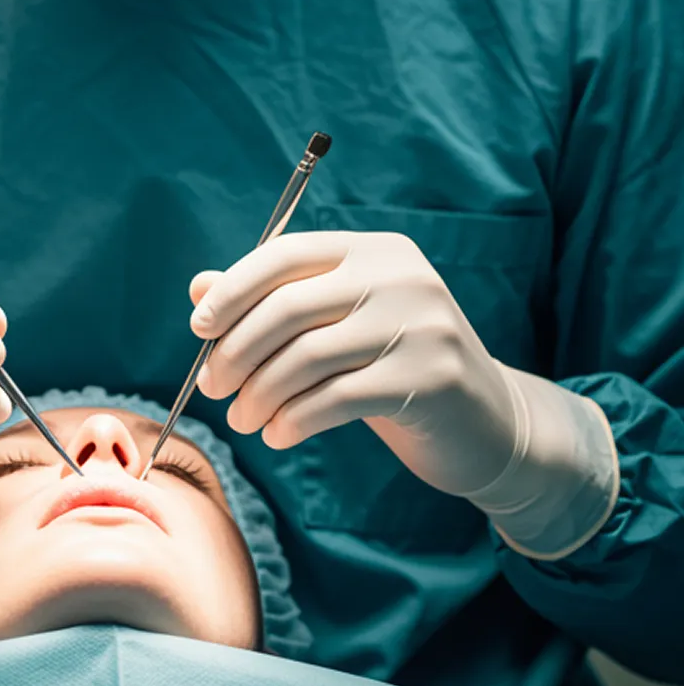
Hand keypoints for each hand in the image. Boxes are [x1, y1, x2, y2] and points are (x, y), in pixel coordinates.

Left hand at [189, 231, 520, 498]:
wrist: (487, 423)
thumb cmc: (394, 370)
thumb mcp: (338, 327)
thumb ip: (275, 302)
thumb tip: (199, 289)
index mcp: (375, 250)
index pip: (287, 254)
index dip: (233, 290)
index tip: (199, 328)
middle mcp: (401, 278)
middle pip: (288, 308)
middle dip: (235, 352)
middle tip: (211, 388)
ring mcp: (421, 326)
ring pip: (305, 358)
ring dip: (257, 395)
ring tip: (242, 421)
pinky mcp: (429, 379)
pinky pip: (334, 400)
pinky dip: (292, 421)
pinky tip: (277, 435)